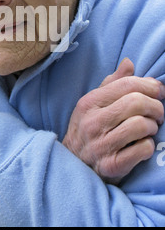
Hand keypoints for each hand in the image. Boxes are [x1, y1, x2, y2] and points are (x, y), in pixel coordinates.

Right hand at [63, 58, 164, 184]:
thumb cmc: (87, 129)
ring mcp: (101, 145)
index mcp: (89, 103)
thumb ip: (112, 83)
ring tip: (148, 129)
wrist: (73, 164)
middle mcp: (93, 122)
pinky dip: (148, 146)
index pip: (126, 84)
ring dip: (152, 127)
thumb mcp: (93, 104)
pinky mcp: (111, 165)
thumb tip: (129, 63)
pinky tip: (142, 145)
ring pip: (141, 125)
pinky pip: (142, 149)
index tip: (159, 91)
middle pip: (137, 103)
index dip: (149, 85)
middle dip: (155, 106)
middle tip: (157, 112)